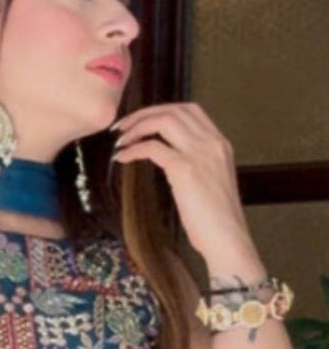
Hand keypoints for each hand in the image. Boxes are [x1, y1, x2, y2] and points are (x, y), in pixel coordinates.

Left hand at [111, 102, 251, 261]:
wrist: (228, 239)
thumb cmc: (217, 221)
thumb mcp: (211, 182)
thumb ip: (197, 164)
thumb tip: (170, 159)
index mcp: (220, 144)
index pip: (190, 110)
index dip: (161, 110)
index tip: (143, 120)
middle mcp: (212, 142)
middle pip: (174, 109)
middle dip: (144, 113)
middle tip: (123, 125)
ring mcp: (200, 153)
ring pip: (163, 121)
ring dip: (137, 126)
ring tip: (121, 139)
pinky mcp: (185, 169)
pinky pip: (153, 147)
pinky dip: (134, 148)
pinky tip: (123, 157)